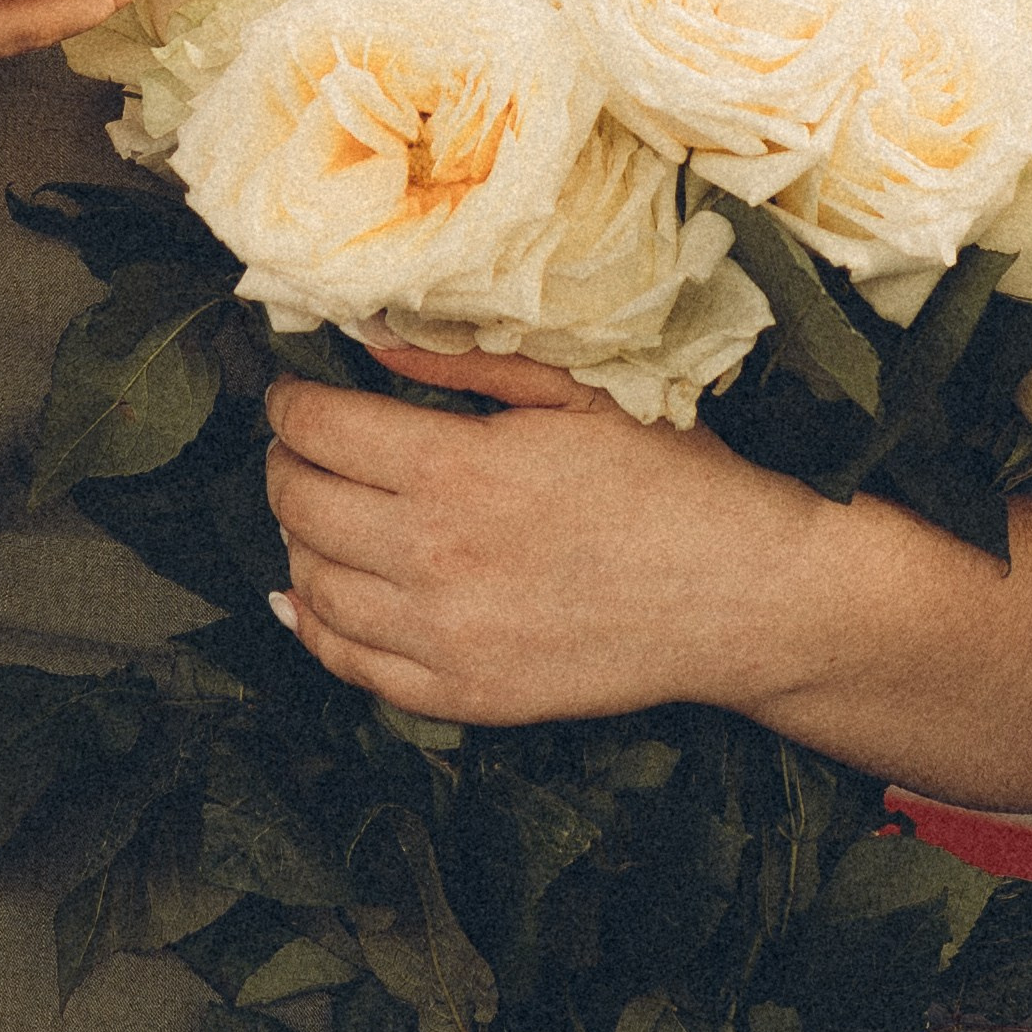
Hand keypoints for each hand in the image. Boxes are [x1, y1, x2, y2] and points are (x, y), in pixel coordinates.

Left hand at [261, 339, 836, 724]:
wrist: (746, 596)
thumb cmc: (674, 481)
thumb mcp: (578, 394)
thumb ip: (464, 363)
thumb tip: (366, 336)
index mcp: (458, 471)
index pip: (317, 429)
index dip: (291, 402)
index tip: (296, 394)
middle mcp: (434, 558)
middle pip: (299, 504)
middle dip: (286, 464)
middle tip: (303, 445)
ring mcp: (445, 637)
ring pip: (312, 584)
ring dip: (298, 540)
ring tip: (321, 510)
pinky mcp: (465, 695)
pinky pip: (350, 664)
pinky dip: (317, 626)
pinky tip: (315, 597)